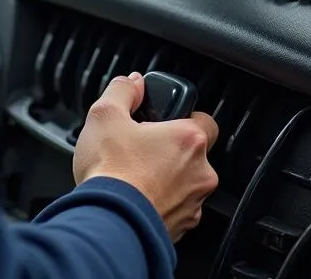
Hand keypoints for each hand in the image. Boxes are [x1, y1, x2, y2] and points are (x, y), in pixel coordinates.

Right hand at [73, 72, 218, 242]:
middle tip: (140, 146)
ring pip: (184, 183)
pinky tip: (134, 197)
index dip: (183, 116)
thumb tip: (132, 82)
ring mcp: (193, 205)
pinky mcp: (181, 229)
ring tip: (132, 174)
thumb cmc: (111, 170)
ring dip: (165, 177)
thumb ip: (123, 90)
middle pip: (192, 153)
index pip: (204, 119)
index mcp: (189, 140)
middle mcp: (200, 173)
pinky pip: (175, 208)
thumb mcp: (106, 114)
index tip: (162, 120)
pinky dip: (159, 202)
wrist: (109, 223)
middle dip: (168, 149)